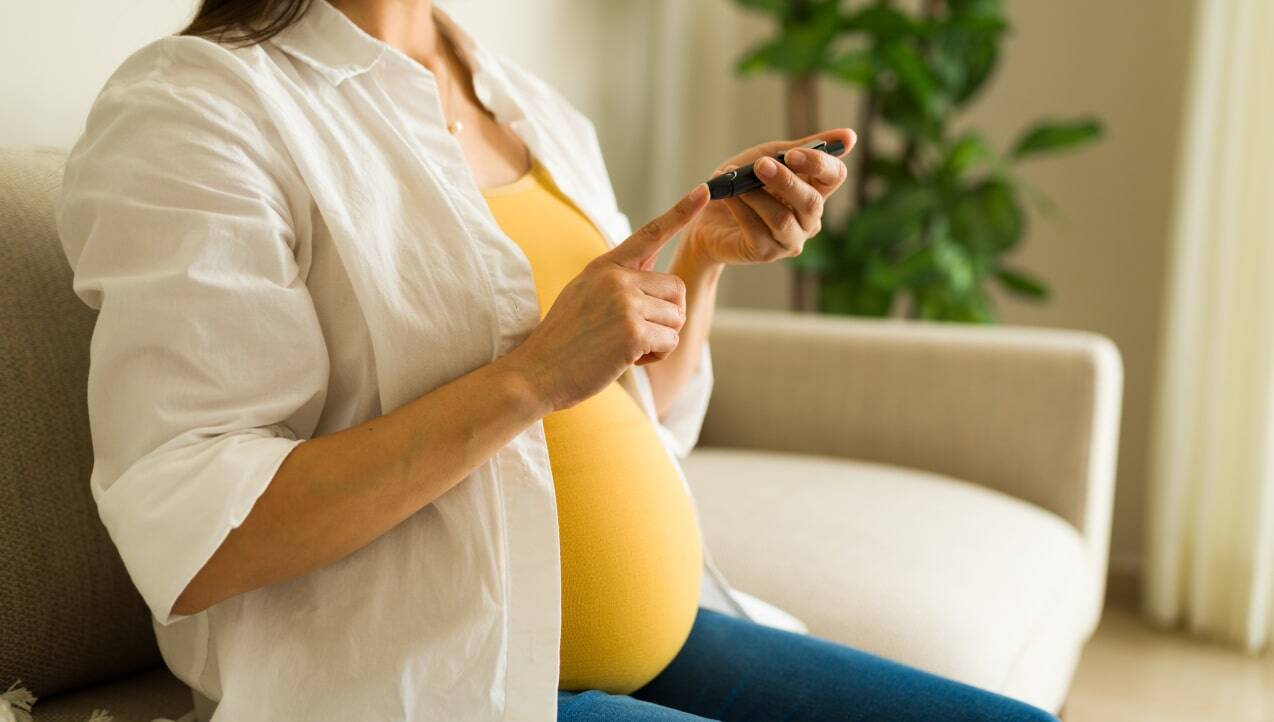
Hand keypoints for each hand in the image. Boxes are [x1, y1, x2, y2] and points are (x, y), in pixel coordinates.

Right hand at [505, 185, 710, 410]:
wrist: (536, 372)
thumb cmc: (563, 340)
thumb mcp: (583, 293)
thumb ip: (617, 277)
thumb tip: (650, 257)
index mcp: (604, 266)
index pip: (649, 233)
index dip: (680, 212)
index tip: (704, 191)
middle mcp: (616, 278)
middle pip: (676, 288)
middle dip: (667, 316)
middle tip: (638, 333)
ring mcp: (624, 303)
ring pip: (677, 317)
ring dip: (661, 338)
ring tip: (628, 347)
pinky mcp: (632, 332)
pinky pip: (670, 341)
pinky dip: (655, 355)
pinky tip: (628, 359)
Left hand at [686, 129, 855, 265]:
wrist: (706, 215)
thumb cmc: (741, 184)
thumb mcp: (769, 157)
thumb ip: (802, 147)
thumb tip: (850, 136)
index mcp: (815, 191)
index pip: (835, 176)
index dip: (819, 163)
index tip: (793, 153)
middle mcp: (809, 220)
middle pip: (811, 202)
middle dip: (785, 181)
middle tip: (760, 164)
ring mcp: (790, 240)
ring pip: (782, 219)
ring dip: (755, 196)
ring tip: (734, 182)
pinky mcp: (766, 253)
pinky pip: (757, 230)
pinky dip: (740, 209)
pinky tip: (728, 196)